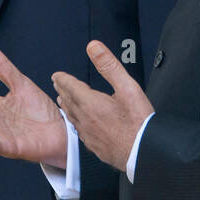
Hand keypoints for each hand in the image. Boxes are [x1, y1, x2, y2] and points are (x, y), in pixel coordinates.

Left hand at [52, 40, 152, 170]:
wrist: (142, 152)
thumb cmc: (138, 123)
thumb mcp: (127, 87)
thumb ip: (109, 66)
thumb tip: (94, 47)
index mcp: (91, 103)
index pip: (71, 87)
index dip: (63, 79)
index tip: (57, 75)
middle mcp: (85, 119)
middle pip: (69, 102)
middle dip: (62, 91)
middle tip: (57, 85)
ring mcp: (89, 134)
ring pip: (72, 117)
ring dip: (66, 106)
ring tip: (63, 101)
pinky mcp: (94, 145)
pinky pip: (79, 130)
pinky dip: (75, 122)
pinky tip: (78, 124)